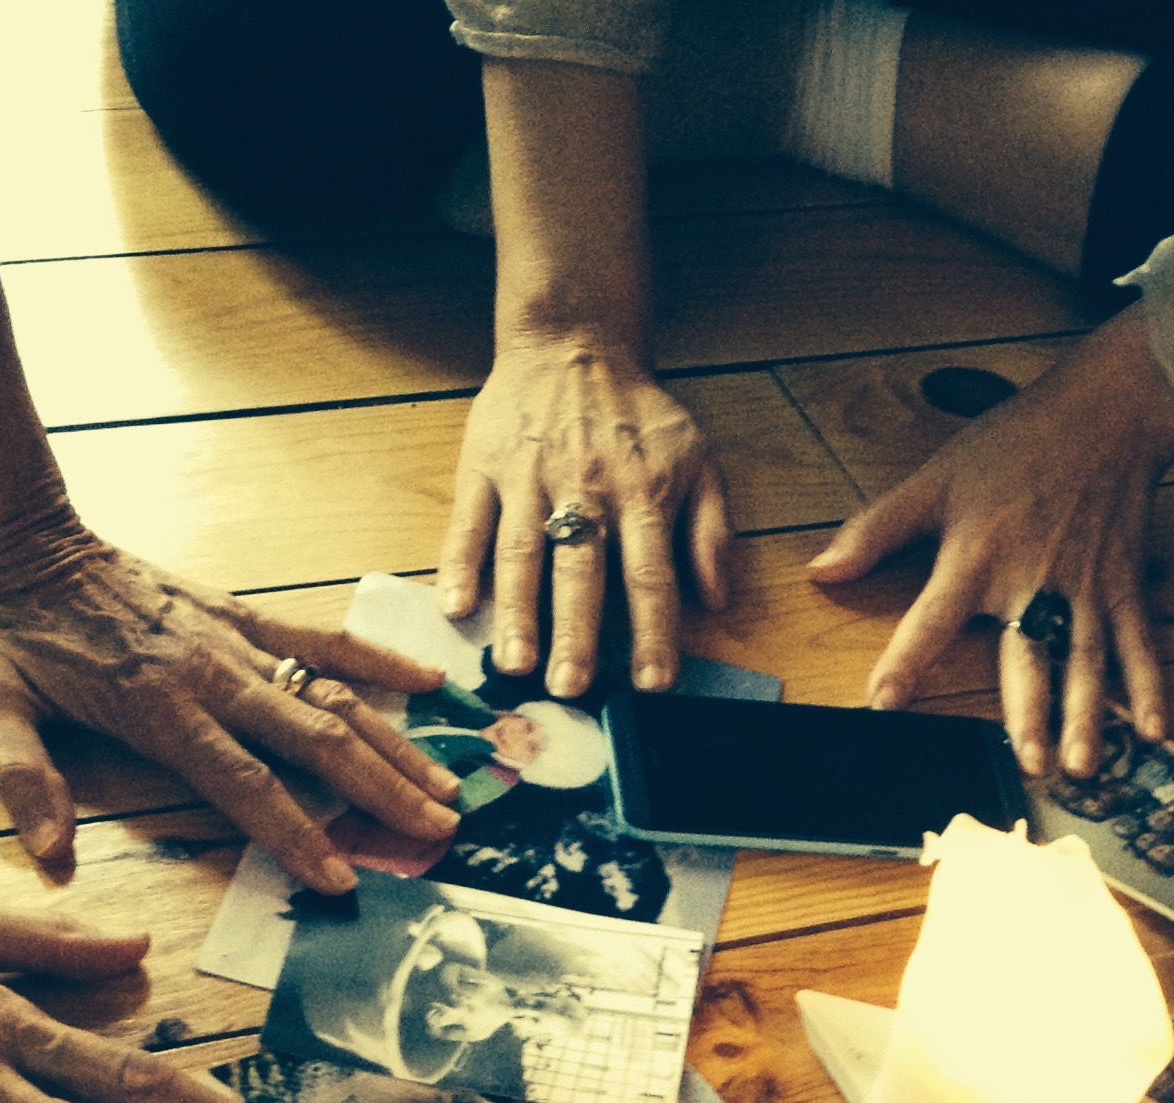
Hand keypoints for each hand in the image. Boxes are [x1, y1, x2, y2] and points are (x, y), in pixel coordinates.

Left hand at [0, 534, 460, 891]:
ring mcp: (236, 641)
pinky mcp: (243, 613)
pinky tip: (432, 685)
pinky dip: (380, 661)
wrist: (17, 536)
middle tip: (438, 834)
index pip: (244, 784)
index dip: (297, 834)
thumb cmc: (5, 629)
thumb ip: (23, 777)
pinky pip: (323, 640)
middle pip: (318, 740)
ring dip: (396, 743)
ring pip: (335, 696)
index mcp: (159, 708)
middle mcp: (213, 675)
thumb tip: (53, 855)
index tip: (345, 880)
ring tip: (449, 788)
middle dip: (383, 791)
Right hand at [442, 338, 731, 700]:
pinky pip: (468, 522)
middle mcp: (585, 490)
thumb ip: (711, 530)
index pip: (649, 575)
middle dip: (575, 633)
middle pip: (580, 571)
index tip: (652, 683)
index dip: (652, 632)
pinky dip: (458, 564)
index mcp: (641, 494)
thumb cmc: (639, 415)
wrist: (573, 342)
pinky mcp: (484, 467)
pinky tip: (455, 608)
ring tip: (514, 663)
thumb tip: (719, 601)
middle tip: (569, 689)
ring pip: (521, 553)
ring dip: (517, 612)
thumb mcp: (697, 458)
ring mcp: (529, 479)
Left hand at [807, 308, 1173, 781]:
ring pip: (1086, 662)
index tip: (884, 703)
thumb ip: (877, 529)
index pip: (933, 617)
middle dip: (1030, 712)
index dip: (906, 659)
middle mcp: (1033, 581)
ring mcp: (1086, 588)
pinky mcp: (1124, 587)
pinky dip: (1150, 686)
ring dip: (1086, 716)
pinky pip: (1139, 643)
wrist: (1108, 409)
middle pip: (1029, 655)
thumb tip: (820, 570)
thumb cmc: (1016, 443)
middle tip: (1027, 763)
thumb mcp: (935, 477)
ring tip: (1080, 767)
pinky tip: (1155, 731)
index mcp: (978, 557)